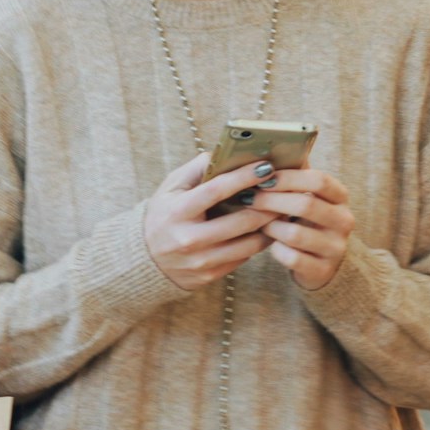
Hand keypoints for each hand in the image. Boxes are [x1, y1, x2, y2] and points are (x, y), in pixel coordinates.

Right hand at [144, 152, 280, 290]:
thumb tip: (223, 153)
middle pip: (240, 221)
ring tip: (282, 212)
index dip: (243, 177)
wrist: (144, 259)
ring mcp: (200, 261)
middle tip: (285, 192)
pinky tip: (266, 231)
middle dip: (268, 205)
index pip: (216, 191)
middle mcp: (188, 239)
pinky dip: (257, 243)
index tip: (265, 166)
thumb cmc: (162, 215)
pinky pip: (242, 259)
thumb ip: (195, 169)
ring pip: (248, 244)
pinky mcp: (208, 276)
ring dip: (269, 227)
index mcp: (178, 212)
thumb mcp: (170, 188)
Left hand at [243, 165, 354, 290]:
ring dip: (270, 226)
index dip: (288, 177)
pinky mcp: (322, 270)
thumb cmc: (307, 224)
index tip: (263, 177)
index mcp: (340, 198)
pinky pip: (291, 258)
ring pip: (295, 234)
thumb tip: (270, 152)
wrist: (323, 265)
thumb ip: (296, 178)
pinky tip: (270, 244)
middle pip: (306, 205)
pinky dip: (276, 250)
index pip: (319, 180)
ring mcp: (335, 248)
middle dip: (272, 200)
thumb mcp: (308, 198)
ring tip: (257, 222)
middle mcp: (344, 221)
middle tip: (249, 198)